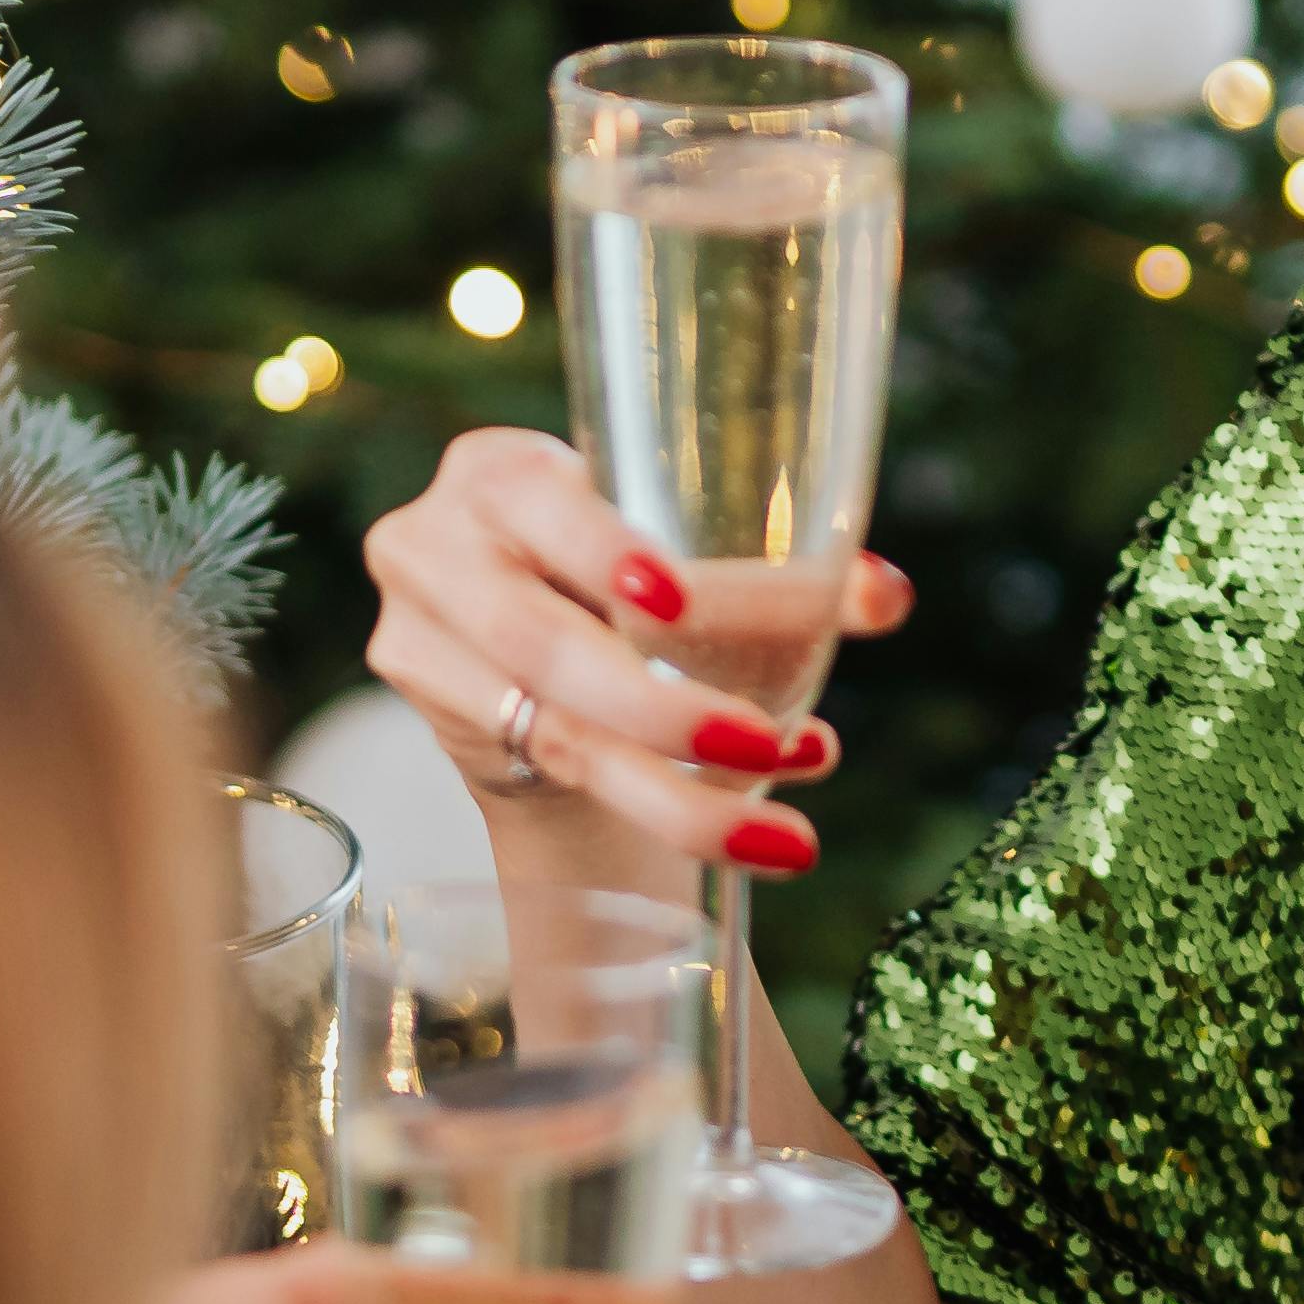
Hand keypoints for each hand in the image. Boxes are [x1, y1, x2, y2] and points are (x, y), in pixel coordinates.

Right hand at [359, 426, 911, 876]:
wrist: (541, 673)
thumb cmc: (623, 595)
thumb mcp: (684, 565)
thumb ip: (782, 578)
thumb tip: (885, 594)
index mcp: (499, 468)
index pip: (542, 506)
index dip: (600, 552)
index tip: (672, 601)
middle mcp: (434, 543)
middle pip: (542, 639)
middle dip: (661, 706)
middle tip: (768, 745)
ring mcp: (418, 637)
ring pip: (553, 729)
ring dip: (678, 790)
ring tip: (785, 835)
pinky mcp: (433, 718)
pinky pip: (555, 775)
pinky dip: (665, 804)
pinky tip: (754, 829)